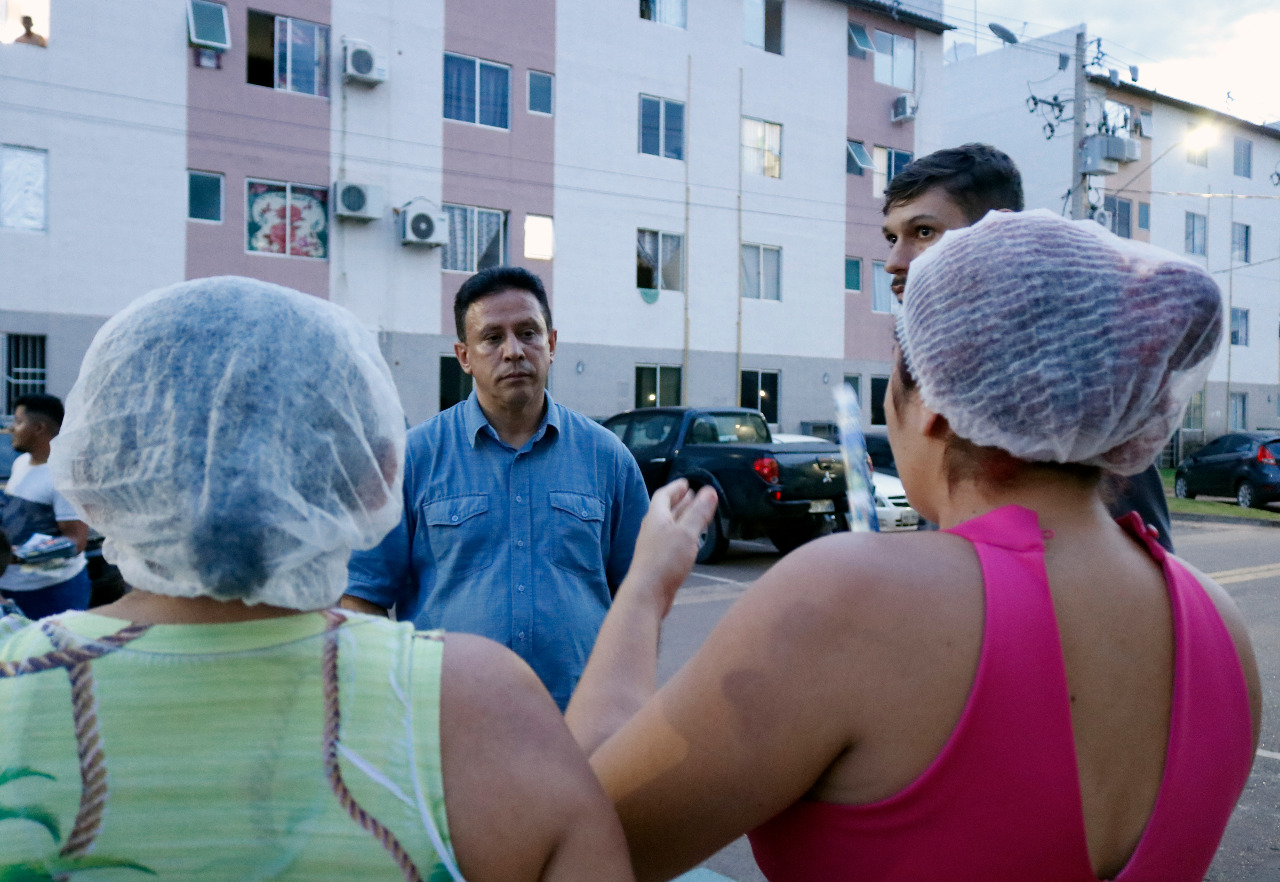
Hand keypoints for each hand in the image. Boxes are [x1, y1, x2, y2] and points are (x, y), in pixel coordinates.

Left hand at [630, 479, 717, 617]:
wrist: (647, 593)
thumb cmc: (664, 562)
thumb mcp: (686, 532)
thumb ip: (698, 512)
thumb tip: (709, 492)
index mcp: (656, 517)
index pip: (664, 495)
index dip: (675, 488)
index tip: (685, 483)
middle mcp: (652, 529)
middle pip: (666, 510)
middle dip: (680, 502)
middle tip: (691, 495)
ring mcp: (654, 546)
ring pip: (669, 526)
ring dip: (682, 518)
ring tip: (694, 514)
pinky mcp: (659, 561)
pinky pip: (671, 541)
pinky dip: (682, 535)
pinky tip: (689, 540)